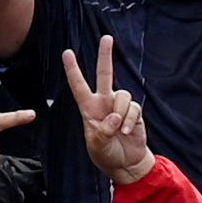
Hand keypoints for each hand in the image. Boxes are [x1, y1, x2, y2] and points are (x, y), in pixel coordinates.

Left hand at [62, 36, 150, 185]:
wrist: (126, 164)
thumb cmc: (106, 155)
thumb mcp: (97, 145)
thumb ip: (104, 130)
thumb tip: (115, 116)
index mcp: (88, 109)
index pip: (78, 86)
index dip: (73, 70)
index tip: (67, 53)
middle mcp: (104, 103)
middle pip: (105, 74)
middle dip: (105, 56)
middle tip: (106, 38)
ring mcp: (119, 106)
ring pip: (122, 95)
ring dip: (121, 112)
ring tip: (120, 130)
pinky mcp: (134, 112)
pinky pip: (133, 108)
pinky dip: (130, 120)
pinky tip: (127, 131)